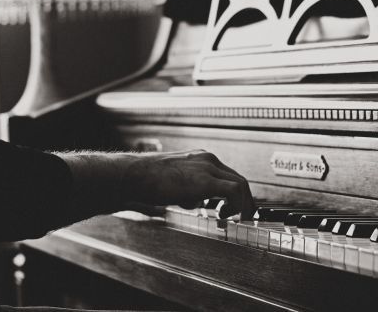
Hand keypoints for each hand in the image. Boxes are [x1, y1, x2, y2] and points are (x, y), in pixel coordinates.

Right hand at [121, 150, 253, 218]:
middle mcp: (206, 159)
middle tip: (243, 216)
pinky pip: (235, 191)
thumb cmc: (146, 181)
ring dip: (243, 204)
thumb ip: (188, 192)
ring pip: (241, 184)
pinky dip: (237, 205)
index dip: (234, 193)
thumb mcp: (173, 185)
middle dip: (244, 199)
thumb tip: (195, 203)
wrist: (133, 175)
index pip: (226, 174)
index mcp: (199, 158)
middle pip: (237, 178)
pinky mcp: (206, 180)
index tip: (233, 207)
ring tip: (238, 219)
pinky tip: (226, 216)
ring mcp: (207, 167)